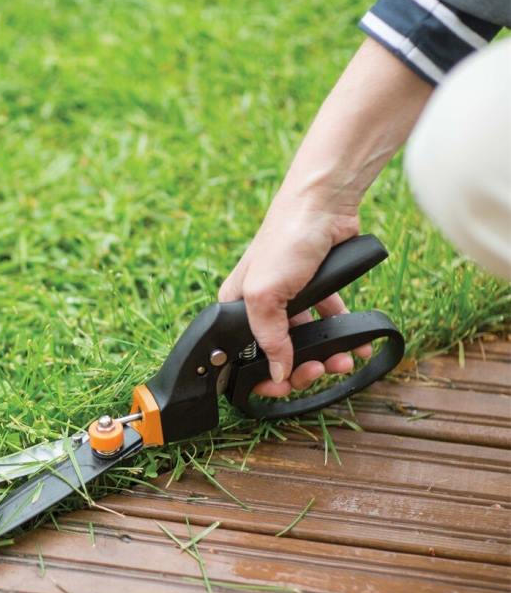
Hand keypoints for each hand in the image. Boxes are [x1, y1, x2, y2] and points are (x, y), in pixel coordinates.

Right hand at [219, 191, 371, 396]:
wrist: (324, 206)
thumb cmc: (285, 242)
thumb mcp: (265, 294)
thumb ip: (270, 338)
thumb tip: (279, 374)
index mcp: (236, 308)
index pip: (242, 356)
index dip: (261, 378)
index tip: (283, 387)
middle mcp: (260, 307)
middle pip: (277, 354)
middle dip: (300, 369)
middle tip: (318, 371)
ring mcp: (290, 301)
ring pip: (306, 342)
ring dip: (326, 355)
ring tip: (343, 358)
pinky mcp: (317, 293)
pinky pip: (328, 323)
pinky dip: (343, 336)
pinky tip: (356, 345)